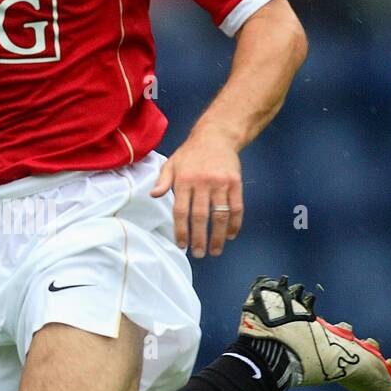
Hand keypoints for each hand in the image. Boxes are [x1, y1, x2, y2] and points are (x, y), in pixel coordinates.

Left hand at [150, 130, 242, 256]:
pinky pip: (236, 207)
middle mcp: (202, 182)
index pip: (181, 211)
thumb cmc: (190, 153)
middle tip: (198, 254)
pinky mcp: (236, 183)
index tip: (182, 245)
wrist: (216, 135)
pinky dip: (235, 223)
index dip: (181, 230)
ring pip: (220, 215)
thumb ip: (163, 181)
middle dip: (199, 238)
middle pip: (201, 216)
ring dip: (218, 236)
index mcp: (184, 180)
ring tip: (215, 251)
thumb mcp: (172, 163)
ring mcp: (221, 183)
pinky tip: (231, 235)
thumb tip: (154, 195)